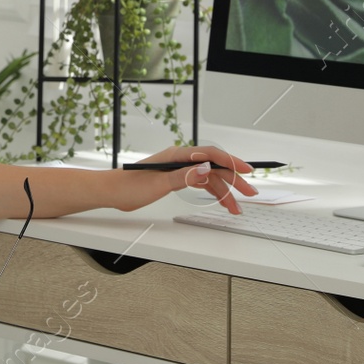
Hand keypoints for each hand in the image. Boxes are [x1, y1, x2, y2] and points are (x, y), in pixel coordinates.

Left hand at [111, 145, 259, 214]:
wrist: (114, 192)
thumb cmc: (131, 186)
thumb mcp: (159, 183)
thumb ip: (183, 176)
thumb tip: (205, 168)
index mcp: (178, 155)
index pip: (211, 155)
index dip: (231, 161)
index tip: (247, 170)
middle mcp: (181, 160)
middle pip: (214, 167)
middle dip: (233, 180)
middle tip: (249, 193)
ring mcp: (180, 169)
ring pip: (210, 178)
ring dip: (224, 192)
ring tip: (236, 208)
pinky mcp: (177, 178)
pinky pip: (201, 184)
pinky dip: (212, 193)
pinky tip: (222, 202)